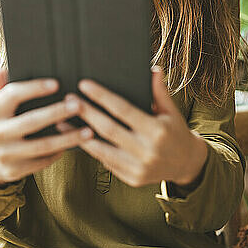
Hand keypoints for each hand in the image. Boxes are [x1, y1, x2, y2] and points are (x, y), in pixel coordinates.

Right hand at [0, 68, 93, 185]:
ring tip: (88, 131)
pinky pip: (42, 161)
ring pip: (42, 145)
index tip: (56, 83)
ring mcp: (4, 154)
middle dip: (57, 112)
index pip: (12, 95)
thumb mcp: (0, 106)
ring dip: (67, 138)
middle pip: (30, 121)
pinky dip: (60, 152)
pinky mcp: (14, 171)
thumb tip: (0, 68)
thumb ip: (3, 87)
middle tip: (78, 105)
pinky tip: (75, 145)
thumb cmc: (4, 124)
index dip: (34, 88)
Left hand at [65, 67, 207, 187]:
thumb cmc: (175, 131)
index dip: (102, 96)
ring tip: (61, 120)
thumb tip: (152, 68)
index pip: (123, 110)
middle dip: (86, 113)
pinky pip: (106, 162)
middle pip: (108, 129)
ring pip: (101, 150)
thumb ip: (159, 91)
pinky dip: (90, 150)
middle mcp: (146, 151)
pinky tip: (75, 138)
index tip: (85, 84)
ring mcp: (138, 168)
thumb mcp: (171, 110)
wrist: (186, 164)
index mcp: (156, 130)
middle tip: (68, 100)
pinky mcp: (131, 179)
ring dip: (78, 134)